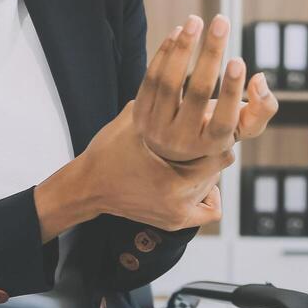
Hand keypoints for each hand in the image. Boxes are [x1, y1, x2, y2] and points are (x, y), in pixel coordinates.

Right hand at [35, 100, 229, 237]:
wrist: (88, 187)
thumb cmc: (109, 151)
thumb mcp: (136, 120)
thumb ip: (165, 103)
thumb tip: (191, 85)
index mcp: (172, 169)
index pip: (219, 147)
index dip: (215, 129)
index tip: (208, 120)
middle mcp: (179, 195)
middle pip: (219, 163)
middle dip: (213, 147)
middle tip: (203, 135)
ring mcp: (178, 212)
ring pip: (214, 182)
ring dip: (208, 167)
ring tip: (194, 155)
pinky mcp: (175, 222)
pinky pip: (209, 210)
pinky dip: (208, 195)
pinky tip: (197, 182)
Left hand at [133, 14, 278, 163]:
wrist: (171, 150)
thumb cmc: (216, 129)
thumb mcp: (244, 126)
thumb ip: (263, 107)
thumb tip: (259, 78)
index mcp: (212, 144)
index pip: (224, 120)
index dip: (232, 91)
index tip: (239, 59)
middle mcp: (182, 141)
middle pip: (197, 94)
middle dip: (211, 54)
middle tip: (222, 21)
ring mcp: (157, 128)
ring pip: (168, 83)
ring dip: (183, 48)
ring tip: (196, 20)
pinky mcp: (140, 113)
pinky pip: (151, 78)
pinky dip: (164, 53)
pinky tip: (178, 33)